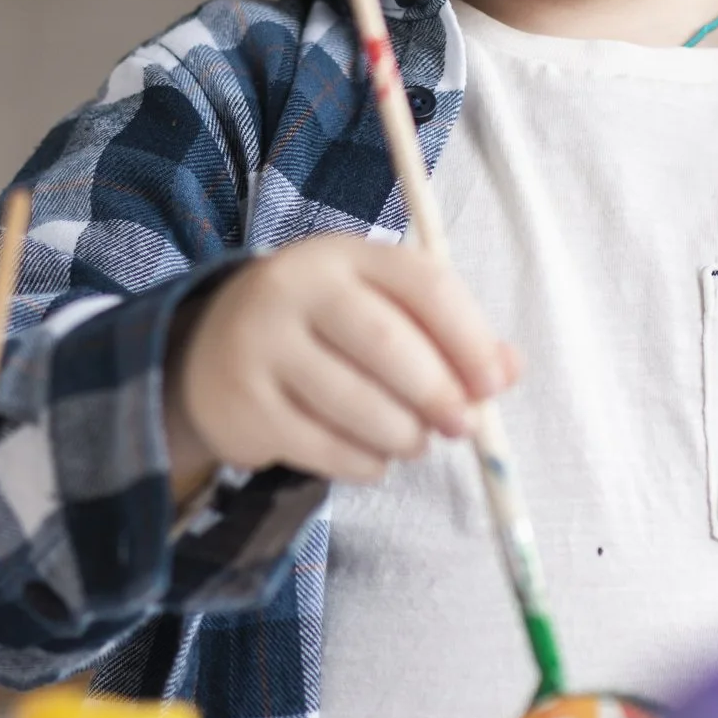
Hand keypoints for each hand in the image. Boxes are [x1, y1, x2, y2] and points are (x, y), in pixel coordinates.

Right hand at [163, 236, 515, 491]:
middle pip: (385, 343)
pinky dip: (364, 463)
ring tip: (414, 442)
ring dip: (404, 436)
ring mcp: (262, 345)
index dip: (469, 337)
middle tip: (463, 426)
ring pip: (355, 403)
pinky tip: (372, 457)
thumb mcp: (376, 308)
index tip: (495, 384)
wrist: (209, 352)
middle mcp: (295, 288)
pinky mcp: (246, 405)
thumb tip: (508, 372)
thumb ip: (444, 332)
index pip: (422, 283)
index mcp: (342, 254)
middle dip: (438, 393)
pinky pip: (323, 447)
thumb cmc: (320, 330)